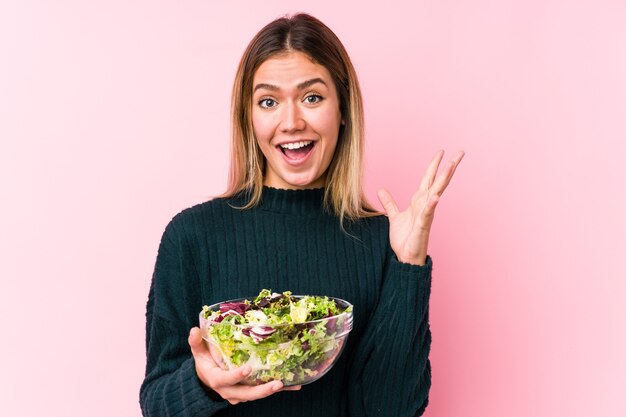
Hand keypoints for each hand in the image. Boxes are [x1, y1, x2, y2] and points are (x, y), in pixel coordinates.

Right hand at [188, 327, 300, 404]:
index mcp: (217, 379)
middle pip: (246, 394)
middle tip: (277, 383)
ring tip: (289, 384)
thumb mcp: (198, 351)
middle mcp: (229, 391)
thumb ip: (196, 342)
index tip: (247, 369)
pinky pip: (263, 392)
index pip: (226, 380)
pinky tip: (294, 385)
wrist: (206, 379)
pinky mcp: (248, 393)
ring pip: (257, 394)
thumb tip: (194, 330)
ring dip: (273, 391)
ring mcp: (240, 394)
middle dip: (262, 391)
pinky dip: (279, 390)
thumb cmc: (204, 362)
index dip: (236, 376)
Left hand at [377, 150, 463, 265]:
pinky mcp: (422, 226)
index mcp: (419, 201)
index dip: (434, 164)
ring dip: (444, 179)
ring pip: (437, 193)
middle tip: (460, 152)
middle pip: (438, 181)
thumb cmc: (404, 239)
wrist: (405, 257)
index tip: (441, 151)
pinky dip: (431, 205)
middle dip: (449, 167)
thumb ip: (389, 203)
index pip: (428, 178)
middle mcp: (425, 205)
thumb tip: (381, 190)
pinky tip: (435, 196)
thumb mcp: (394, 216)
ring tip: (451, 165)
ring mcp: (426, 214)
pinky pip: (427, 213)